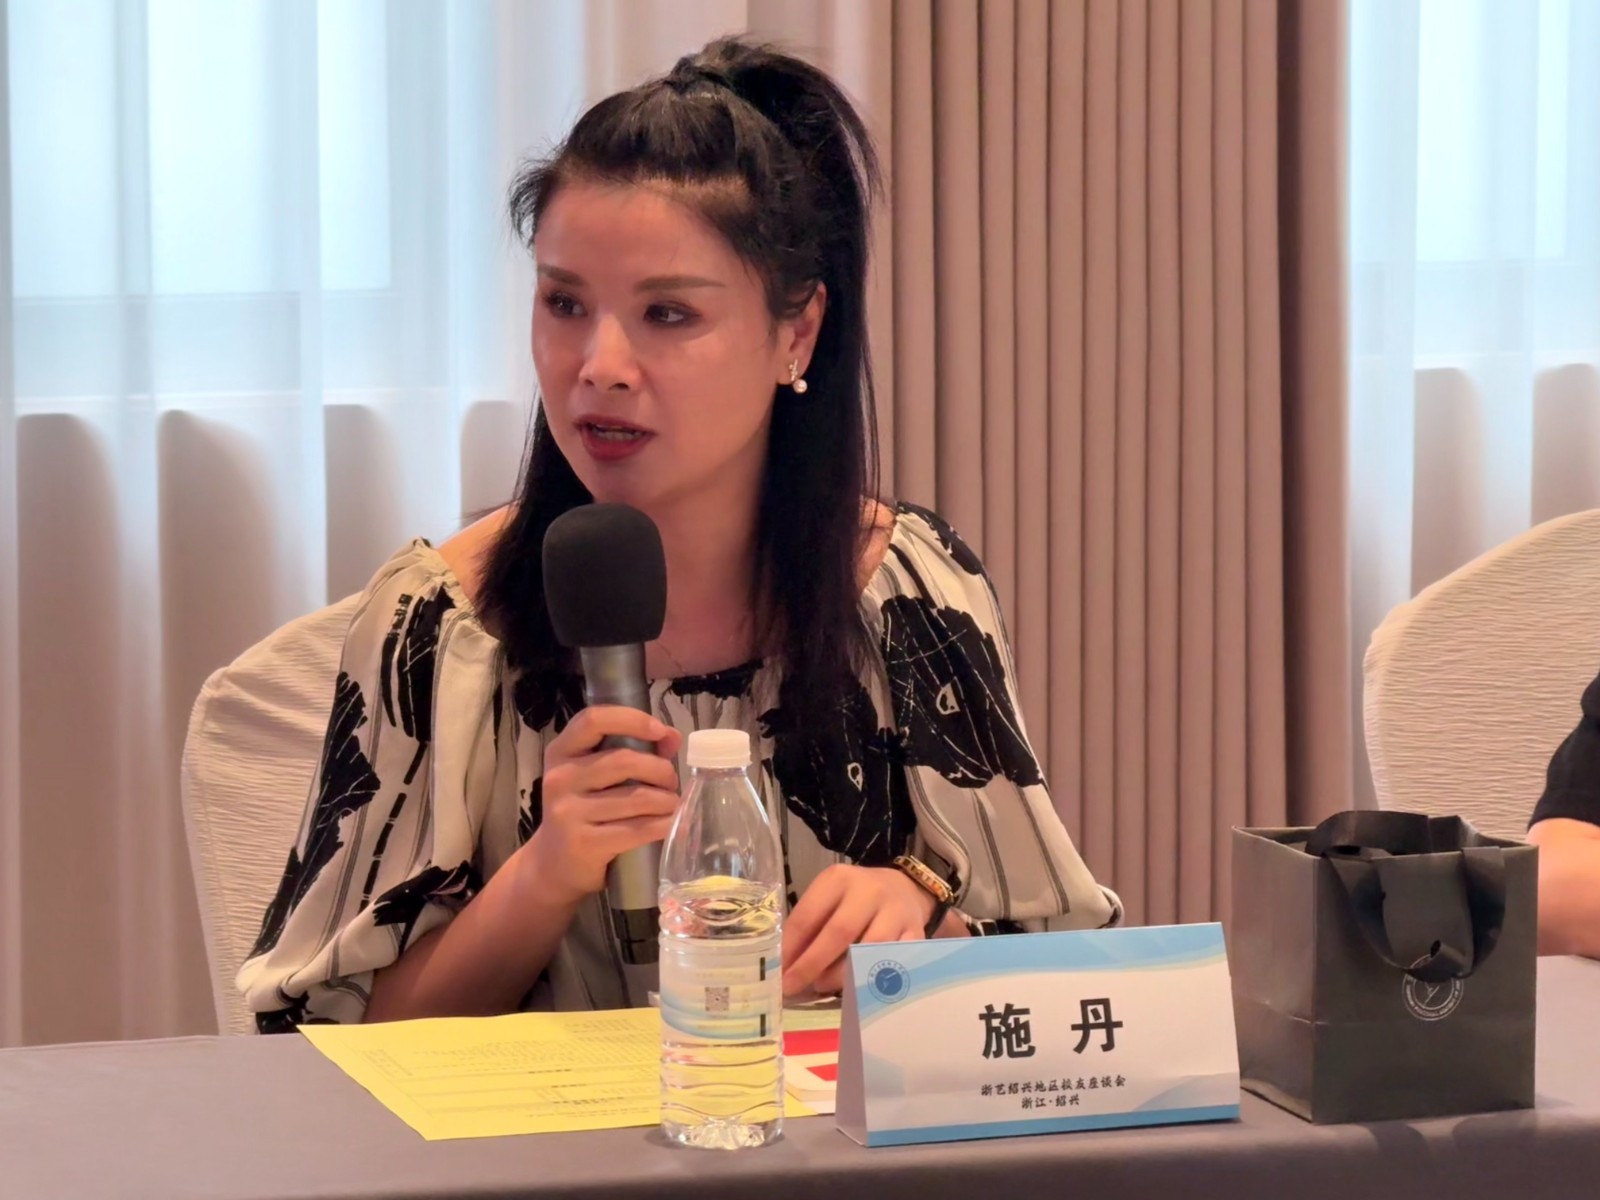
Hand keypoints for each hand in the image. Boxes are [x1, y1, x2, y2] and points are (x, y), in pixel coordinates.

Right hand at [517, 706, 682, 906]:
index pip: (594, 720)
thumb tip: (672, 737)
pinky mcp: (584, 843)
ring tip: (672, 804)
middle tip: (671, 782)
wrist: (552, 864)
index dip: (632, 719)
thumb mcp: (595, 775)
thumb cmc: (582, 810)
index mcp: (561, 751)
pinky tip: (671, 824)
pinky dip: (663, 825)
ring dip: (667, 801)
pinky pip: (638, 829)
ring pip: (637, 798)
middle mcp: (561, 778)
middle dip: (661, 770)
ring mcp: (568, 812)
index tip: (660, 730)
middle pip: (625, 761)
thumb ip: (631, 750)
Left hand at [781, 864, 936, 997]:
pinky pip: (893, 963)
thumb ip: (809, 927)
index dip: (791, 947)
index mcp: (839, 880)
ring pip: (868, 950)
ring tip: (822, 986)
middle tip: (792, 987)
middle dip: (811, 964)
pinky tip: (856, 989)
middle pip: (839, 932)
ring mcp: (896, 913)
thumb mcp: (829, 899)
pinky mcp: (916, 934)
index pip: (809, 915)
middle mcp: (870, 892)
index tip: (777, 972)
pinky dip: (872, 980)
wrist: (904, 890)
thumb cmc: (855, 900)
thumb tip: (786, 966)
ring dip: (841, 975)